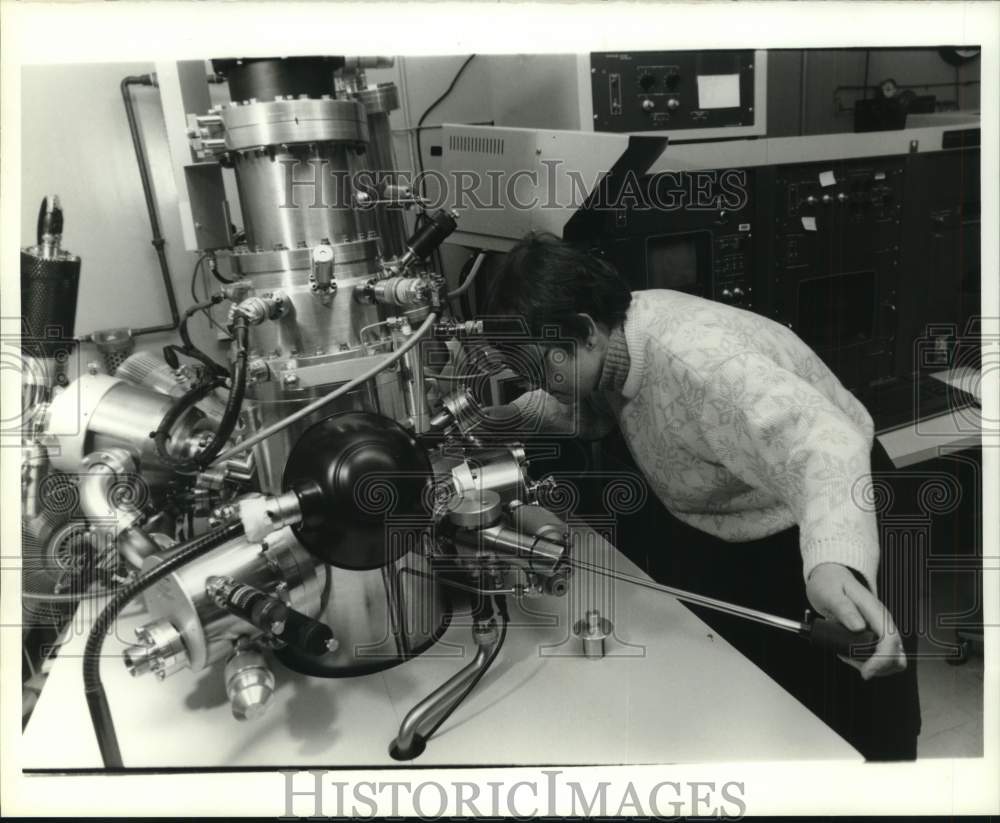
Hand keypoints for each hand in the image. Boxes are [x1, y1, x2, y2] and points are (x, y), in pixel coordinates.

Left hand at [806, 562, 906, 678]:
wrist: (831, 576)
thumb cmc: (829, 583)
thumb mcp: (830, 592)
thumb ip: (843, 608)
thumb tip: (857, 626)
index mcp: (875, 611)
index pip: (890, 641)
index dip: (881, 660)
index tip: (865, 671)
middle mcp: (882, 621)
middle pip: (896, 655)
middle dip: (877, 667)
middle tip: (850, 660)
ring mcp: (880, 629)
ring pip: (892, 659)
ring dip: (872, 666)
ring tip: (847, 655)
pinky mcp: (875, 635)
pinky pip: (880, 656)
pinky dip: (867, 662)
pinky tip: (849, 654)